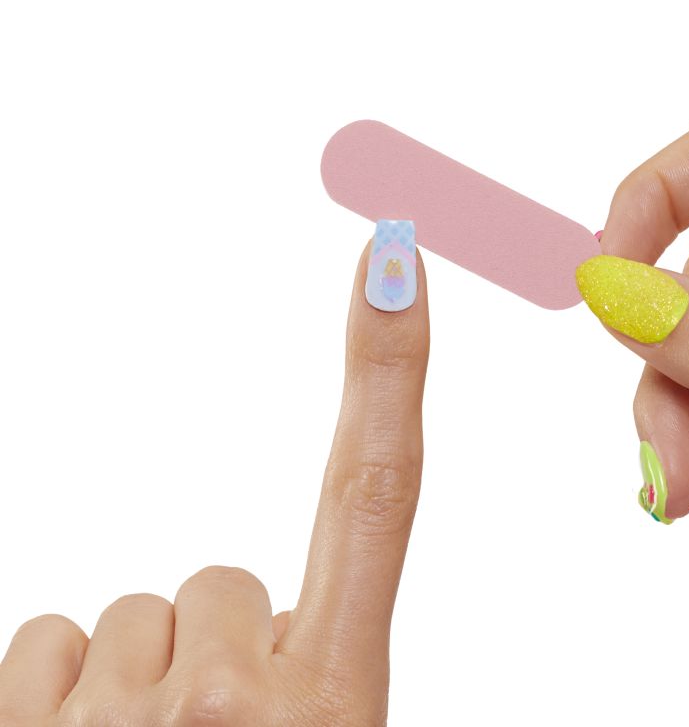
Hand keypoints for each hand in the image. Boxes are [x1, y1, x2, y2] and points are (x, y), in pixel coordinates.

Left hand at [0, 239, 429, 724]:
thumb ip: (302, 679)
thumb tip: (259, 620)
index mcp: (332, 708)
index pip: (375, 497)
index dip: (388, 366)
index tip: (391, 260)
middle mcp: (229, 710)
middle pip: (217, 582)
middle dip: (216, 643)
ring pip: (127, 617)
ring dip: (137, 684)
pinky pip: (42, 643)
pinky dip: (55, 700)